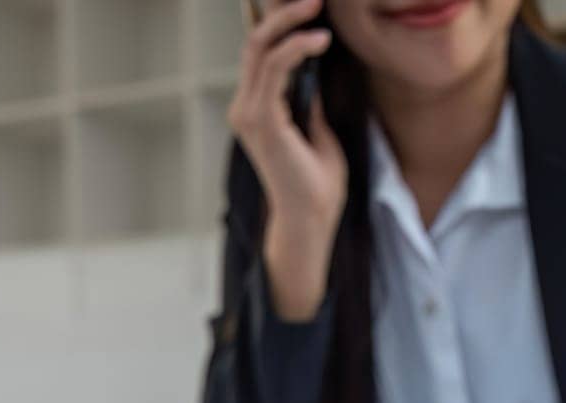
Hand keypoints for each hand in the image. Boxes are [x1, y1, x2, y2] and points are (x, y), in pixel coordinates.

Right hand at [227, 0, 346, 322]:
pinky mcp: (262, 120)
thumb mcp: (316, 129)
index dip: (280, 23)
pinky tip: (320, 41)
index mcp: (257, 108)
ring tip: (318, 8)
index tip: (310, 6)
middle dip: (283, 12)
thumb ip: (307, 99)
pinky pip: (274, 69)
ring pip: (260, 47)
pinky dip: (297, 48)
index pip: (260, 52)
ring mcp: (250, 112)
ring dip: (290, 21)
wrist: (311, 218)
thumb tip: (312, 67)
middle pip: (256, 41)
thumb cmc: (317, 182)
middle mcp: (246, 106)